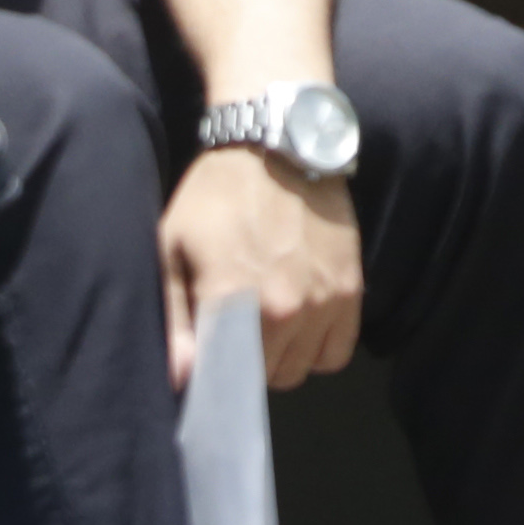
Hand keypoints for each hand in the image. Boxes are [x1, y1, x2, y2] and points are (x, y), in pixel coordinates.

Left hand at [160, 136, 364, 391]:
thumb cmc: (214, 196)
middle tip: (236, 325)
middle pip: (262, 378)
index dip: (212, 375)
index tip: (207, 356)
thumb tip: (183, 380)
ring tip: (268, 319)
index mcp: (231, 300)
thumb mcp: (173, 246)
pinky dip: (318, 347)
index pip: (223, 379)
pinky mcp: (350, 289)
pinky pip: (336, 354)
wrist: (277, 145)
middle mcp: (282, 309)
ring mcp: (321, 301)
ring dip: (282, 356)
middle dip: (246, 362)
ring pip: (298, 370)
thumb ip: (174, 318)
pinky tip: (301, 319)